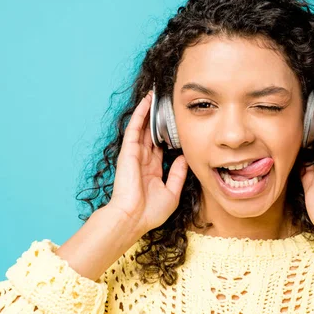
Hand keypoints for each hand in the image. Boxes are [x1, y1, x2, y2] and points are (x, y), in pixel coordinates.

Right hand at [106, 91, 188, 233]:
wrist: (132, 218)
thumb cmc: (149, 212)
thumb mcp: (171, 192)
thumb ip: (178, 174)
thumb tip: (184, 157)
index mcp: (152, 172)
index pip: (160, 149)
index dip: (167, 136)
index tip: (175, 125)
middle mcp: (143, 161)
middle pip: (151, 135)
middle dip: (157, 119)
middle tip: (165, 103)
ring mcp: (135, 155)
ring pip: (143, 128)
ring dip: (148, 111)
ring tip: (155, 95)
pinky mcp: (128, 151)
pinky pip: (135, 128)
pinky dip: (140, 114)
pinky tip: (146, 102)